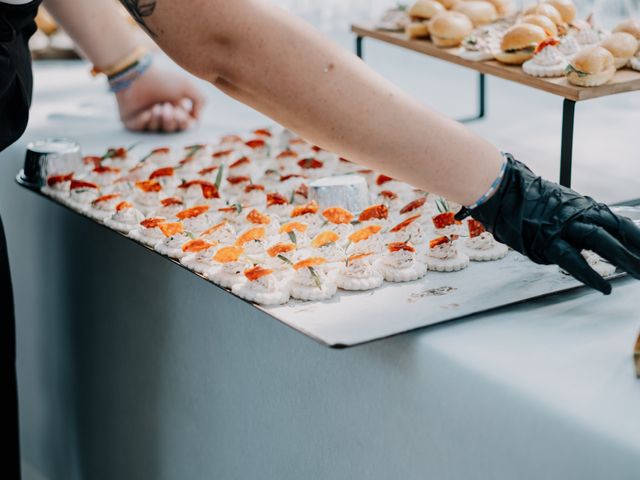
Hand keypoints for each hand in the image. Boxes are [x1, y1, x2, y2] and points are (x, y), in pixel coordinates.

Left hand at [114, 62, 204, 132]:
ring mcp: (145, 116)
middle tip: (166, 107)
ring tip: (155, 107)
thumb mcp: (188, 87)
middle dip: (171, 120)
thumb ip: (200, 101)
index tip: (182, 113)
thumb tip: (196, 118)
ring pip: (157, 130)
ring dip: (158, 120)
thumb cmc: (163, 79)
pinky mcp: (131, 119)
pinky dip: (144, 122)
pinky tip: (145, 112)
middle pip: (171, 129)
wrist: (137, 74)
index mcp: (175, 105)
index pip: (184, 124)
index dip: (184, 122)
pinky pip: (140, 129)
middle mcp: (161, 111)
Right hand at [460, 154, 639, 293]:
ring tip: (639, 275)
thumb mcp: (555, 206)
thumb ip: (571, 223)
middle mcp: (578, 214)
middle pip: (617, 232)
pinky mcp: (547, 240)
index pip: (617, 222)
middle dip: (637, 250)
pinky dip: (589, 274)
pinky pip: (573, 259)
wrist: (500, 189)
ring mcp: (563, 226)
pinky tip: (603, 286)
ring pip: (602, 242)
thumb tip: (580, 244)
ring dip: (624, 259)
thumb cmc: (521, 199)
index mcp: (582, 207)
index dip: (635, 237)